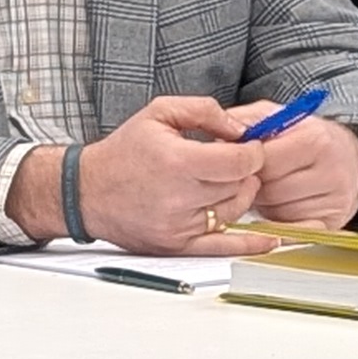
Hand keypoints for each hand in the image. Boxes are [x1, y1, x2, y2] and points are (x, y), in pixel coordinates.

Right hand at [75, 95, 273, 253]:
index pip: (239, 161)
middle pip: (239, 186)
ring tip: (223, 181)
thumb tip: (241, 129)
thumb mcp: (159, 113)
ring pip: (234, 211)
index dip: (254, 152)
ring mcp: (179, 225)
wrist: (87, 191)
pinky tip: (270, 240)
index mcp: (177, 161)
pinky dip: (249, 243)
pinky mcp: (177, 245)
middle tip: (233, 162)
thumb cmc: (123, 152)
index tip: (251, 147)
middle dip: (244, 171)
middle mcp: (179, 197)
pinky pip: (222, 246)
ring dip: (238, 195)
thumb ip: (204, 111)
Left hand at [223, 106, 357, 227]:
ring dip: (264, 205)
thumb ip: (245, 122)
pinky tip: (277, 210)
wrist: (351, 158)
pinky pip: (291, 231)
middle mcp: (330, 171)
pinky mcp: (331, 224)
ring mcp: (333, 201)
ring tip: (271, 188)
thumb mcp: (278, 116)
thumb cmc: (309, 137)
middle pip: (268, 190)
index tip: (243, 162)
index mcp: (316, 140)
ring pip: (276, 213)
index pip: (264, 161)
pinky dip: (278, 224)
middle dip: (254, 185)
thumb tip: (215, 140)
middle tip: (255, 178)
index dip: (245, 164)